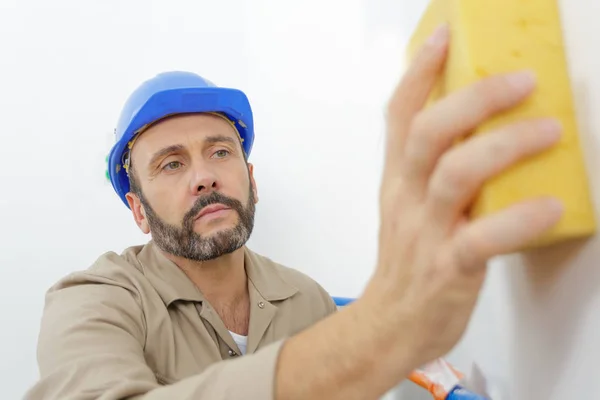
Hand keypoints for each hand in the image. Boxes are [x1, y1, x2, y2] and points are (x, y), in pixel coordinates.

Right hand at [363, 24, 563, 365]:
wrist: (389, 323)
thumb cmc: (408, 262)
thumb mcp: (409, 207)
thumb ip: (435, 170)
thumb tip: (479, 131)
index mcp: (397, 181)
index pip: (399, 116)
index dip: (420, 73)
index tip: (446, 36)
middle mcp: (407, 199)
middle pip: (426, 135)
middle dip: (473, 100)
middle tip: (520, 80)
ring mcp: (425, 233)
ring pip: (454, 177)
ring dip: (503, 147)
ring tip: (548, 132)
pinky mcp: (448, 268)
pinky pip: (482, 239)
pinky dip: (517, 219)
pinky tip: (548, 207)